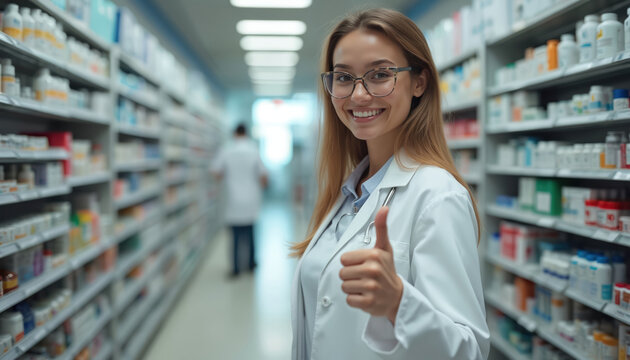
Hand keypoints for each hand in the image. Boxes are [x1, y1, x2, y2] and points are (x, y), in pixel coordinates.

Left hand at [339, 206, 402, 323]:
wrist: (397, 297)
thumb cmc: (387, 270)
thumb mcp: (384, 248)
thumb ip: (381, 227)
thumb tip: (384, 208)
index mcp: (374, 255)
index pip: (344, 259)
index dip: (351, 263)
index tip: (363, 266)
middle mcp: (373, 270)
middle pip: (342, 273)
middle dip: (351, 276)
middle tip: (364, 278)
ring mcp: (371, 287)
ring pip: (344, 286)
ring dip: (352, 288)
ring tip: (365, 287)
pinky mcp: (368, 303)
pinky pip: (349, 300)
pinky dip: (355, 300)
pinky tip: (366, 297)